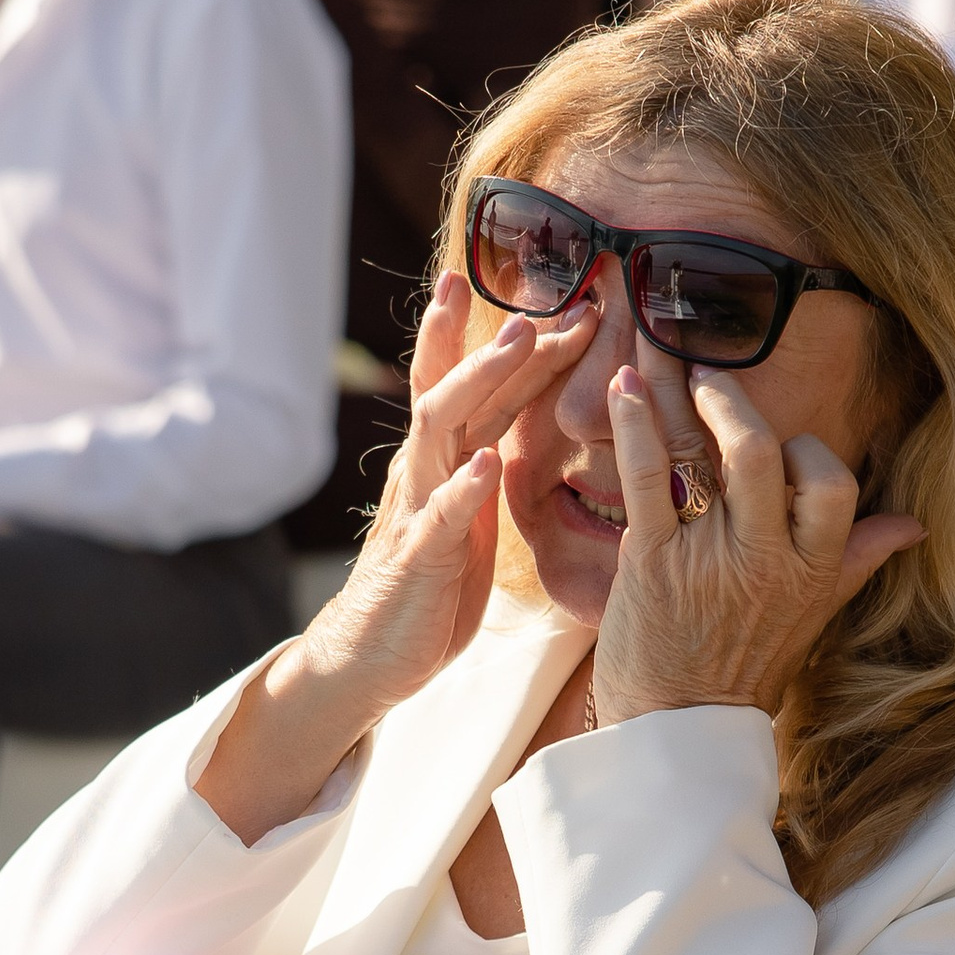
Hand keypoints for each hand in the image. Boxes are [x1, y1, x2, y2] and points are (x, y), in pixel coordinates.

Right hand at [193, 272, 590, 846]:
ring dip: (481, 379)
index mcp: (447, 459)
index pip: (486, 386)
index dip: (531, 346)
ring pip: (442, 424)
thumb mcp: (468, 513)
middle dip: (497, 337)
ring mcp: (418, 506)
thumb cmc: (428, 585)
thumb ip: (488, 463)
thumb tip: (528, 416)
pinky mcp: (418, 555)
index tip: (582, 305)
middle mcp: (427, 468)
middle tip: (542, 297)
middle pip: (455, 382)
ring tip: (518, 342)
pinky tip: (485, 464)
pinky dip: (463, 487)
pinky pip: (439, 514)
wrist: (372, 656)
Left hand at [591, 360, 920, 724]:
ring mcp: (706, 558)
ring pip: (704, 453)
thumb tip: (913, 527)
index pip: (832, 484)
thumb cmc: (744, 673)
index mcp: (810, 571)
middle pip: (764, 454)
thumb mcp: (813, 619)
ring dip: (681, 394)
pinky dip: (633, 424)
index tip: (785, 447)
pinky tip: (624, 387)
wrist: (676, 732)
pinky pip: (646, 478)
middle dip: (734, 404)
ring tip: (664, 357)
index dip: (809, 454)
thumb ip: (857, 563)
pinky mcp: (649, 561)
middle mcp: (764, 560)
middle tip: (711, 377)